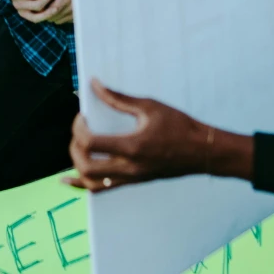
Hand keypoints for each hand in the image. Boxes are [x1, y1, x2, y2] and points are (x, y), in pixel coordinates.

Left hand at [67, 81, 251, 191]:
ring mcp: (131, 178)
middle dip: (74, 147)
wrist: (202, 151)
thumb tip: (95, 85)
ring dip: (76, 167)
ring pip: (91, 183)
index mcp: (132, 147)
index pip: (91, 143)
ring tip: (75, 149)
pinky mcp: (134, 182)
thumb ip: (119, 98)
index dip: (79, 129)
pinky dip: (83, 185)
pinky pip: (103, 189)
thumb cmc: (180, 126)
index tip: (83, 116)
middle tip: (80, 129)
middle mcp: (129, 167)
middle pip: (86, 166)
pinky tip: (70, 179)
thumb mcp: (150, 106)